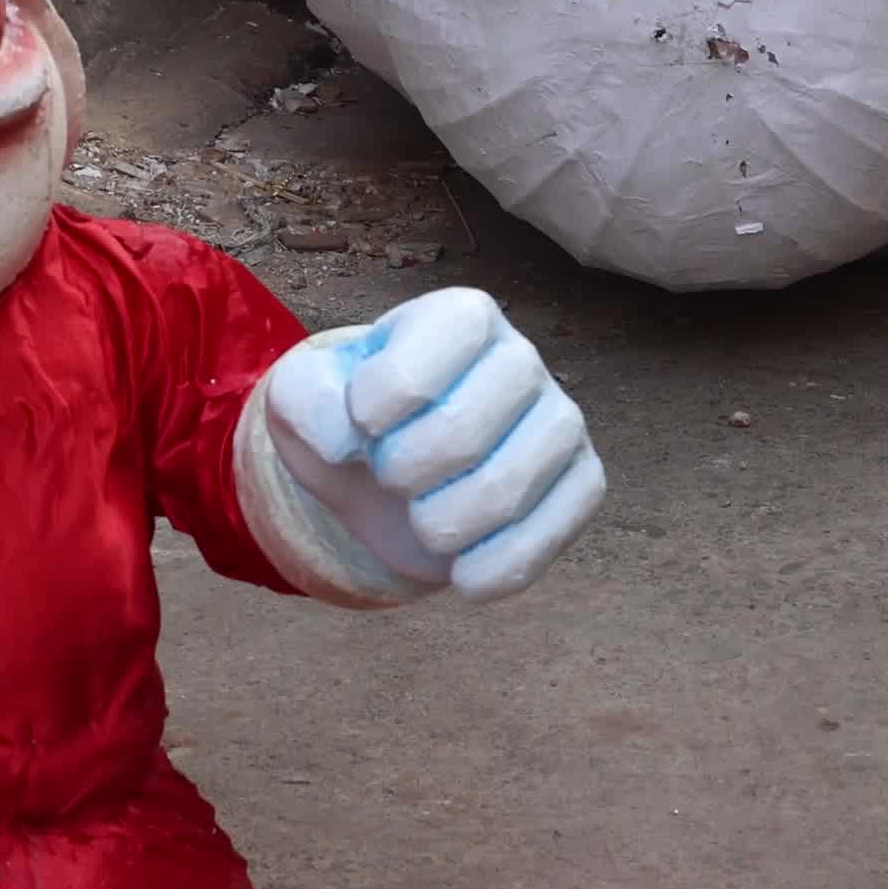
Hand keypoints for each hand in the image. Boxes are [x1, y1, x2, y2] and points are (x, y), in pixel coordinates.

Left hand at [260, 289, 604, 600]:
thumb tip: (344, 440)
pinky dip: (487, 571)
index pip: (416, 370)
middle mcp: (522, 359)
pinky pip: (545, 540)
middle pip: (460, 433)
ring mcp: (561, 422)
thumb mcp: (304, 396)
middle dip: (401, 475)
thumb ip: (305, 398)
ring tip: (424, 519)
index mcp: (462, 317)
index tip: (361, 423)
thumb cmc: (352, 422)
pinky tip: (461, 570)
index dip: (372, 411)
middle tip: (390, 477)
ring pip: (504, 491)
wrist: (388, 477)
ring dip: (438, 526)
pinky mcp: (583, 483)